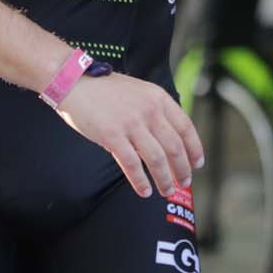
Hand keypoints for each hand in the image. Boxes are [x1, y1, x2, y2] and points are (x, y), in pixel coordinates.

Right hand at [55, 73, 203, 198]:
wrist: (75, 81)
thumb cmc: (105, 90)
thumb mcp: (139, 91)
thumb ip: (155, 110)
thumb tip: (169, 137)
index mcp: (158, 98)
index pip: (186, 127)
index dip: (195, 148)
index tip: (198, 164)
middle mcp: (149, 110)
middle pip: (174, 147)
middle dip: (182, 169)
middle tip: (184, 182)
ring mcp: (131, 123)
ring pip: (157, 158)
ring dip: (165, 179)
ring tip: (166, 191)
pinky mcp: (112, 135)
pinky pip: (132, 164)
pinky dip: (141, 181)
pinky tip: (145, 191)